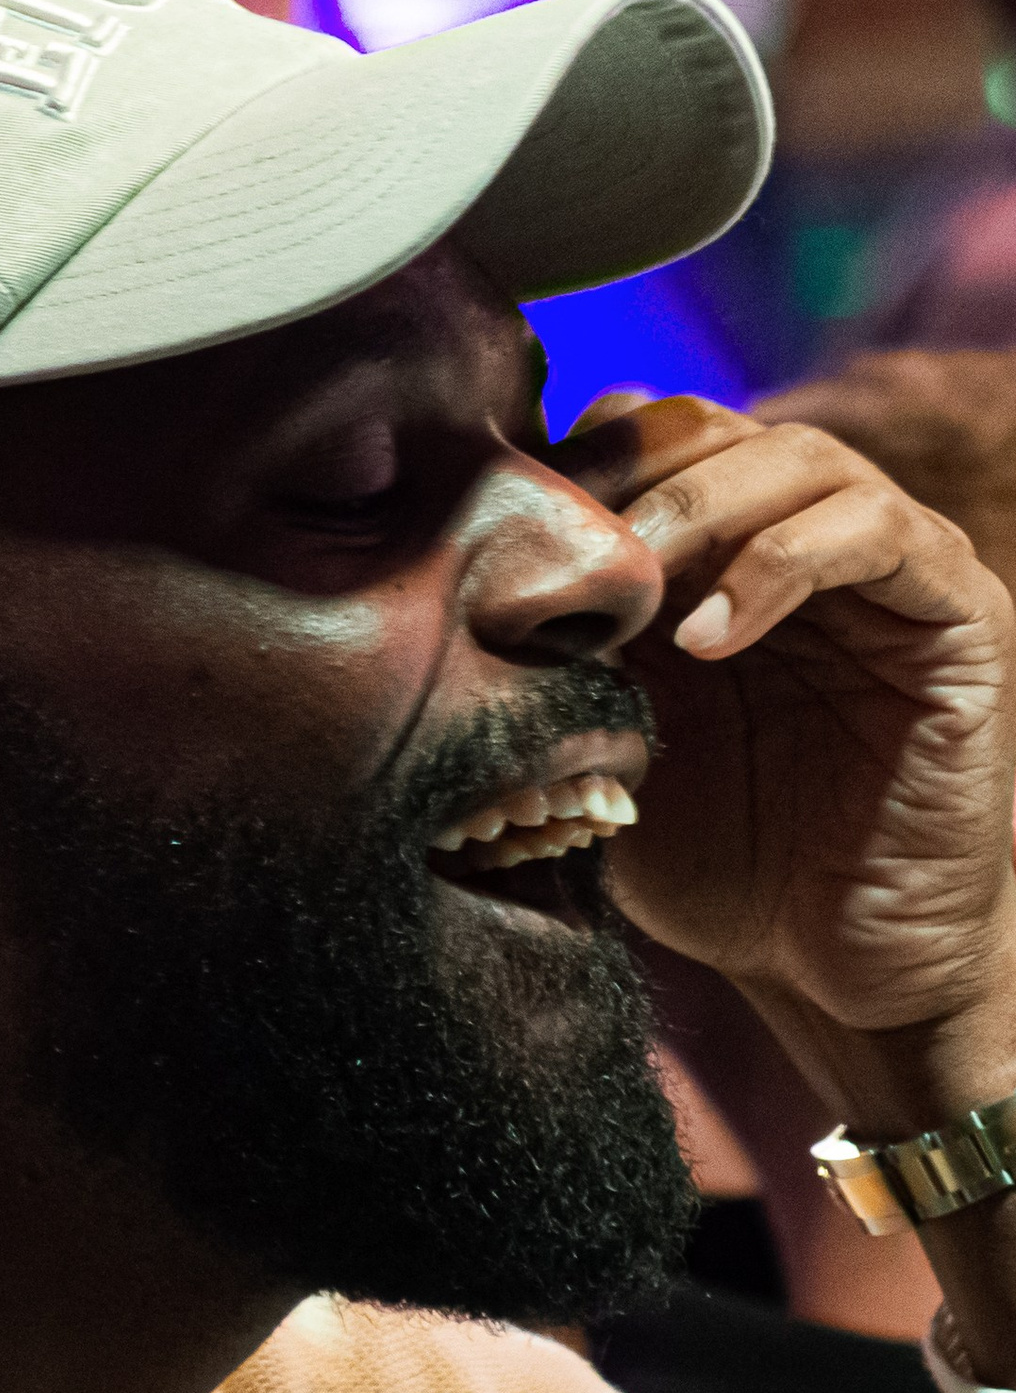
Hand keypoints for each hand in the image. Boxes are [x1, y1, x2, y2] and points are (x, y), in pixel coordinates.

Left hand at [555, 395, 1015, 1082]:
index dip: (566, 462)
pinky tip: (708, 640)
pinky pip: (880, 534)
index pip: (636, 434)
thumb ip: (544, 653)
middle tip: (560, 545)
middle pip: (708, 424)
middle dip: (624, 472)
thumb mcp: (593, 737)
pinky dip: (783, 566)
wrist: (831, 968)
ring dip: (698, 506)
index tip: (492, 523)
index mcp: (708, 550)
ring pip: (799, 454)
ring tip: (631, 586)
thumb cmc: (704, 858)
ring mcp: (886, 565)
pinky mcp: (961, 614)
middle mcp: (797, 534)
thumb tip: (431, 584)